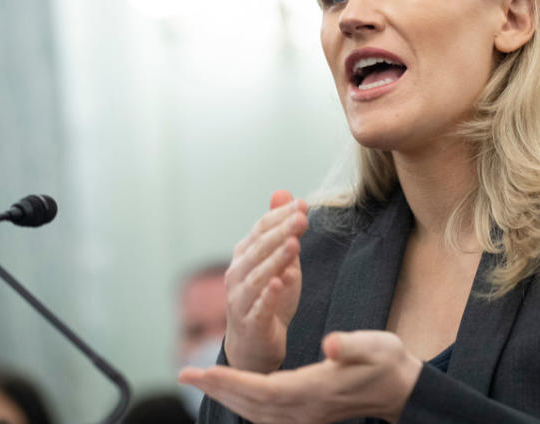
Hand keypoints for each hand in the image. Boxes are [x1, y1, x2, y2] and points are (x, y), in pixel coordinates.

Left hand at [179, 330, 423, 423]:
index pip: (261, 389)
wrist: (400, 389)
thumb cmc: (387, 363)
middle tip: (185, 375)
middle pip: (250, 405)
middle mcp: (305, 409)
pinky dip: (244, 404)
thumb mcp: (376, 346)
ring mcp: (305, 416)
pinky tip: (233, 393)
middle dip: (217, 390)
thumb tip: (331, 344)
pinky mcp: (306, 415)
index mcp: (315, 389)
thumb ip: (352, 345)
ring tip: (201, 382)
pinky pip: (265, 415)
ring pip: (255, 413)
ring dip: (227, 397)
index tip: (200, 372)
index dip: (229, 381)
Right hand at [223, 190, 308, 372]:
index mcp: (244, 256)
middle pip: (258, 249)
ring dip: (276, 259)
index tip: (302, 204)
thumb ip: (280, 230)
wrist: (255, 345)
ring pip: (257, 276)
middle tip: (301, 218)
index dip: (280, 217)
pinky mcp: (250, 324)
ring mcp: (240, 300)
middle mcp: (237, 275)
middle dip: (281, 232)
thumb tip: (284, 193)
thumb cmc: (268, 298)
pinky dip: (268, 295)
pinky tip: (280, 282)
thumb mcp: (278, 260)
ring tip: (294, 244)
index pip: (260, 230)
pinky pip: (259, 308)